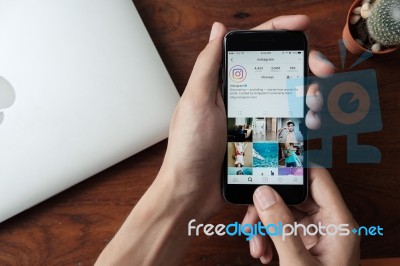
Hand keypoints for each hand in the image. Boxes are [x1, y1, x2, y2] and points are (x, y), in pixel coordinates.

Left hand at [159, 15, 334, 220]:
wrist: (192, 192)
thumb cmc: (189, 148)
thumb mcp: (196, 101)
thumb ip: (208, 65)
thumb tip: (218, 29)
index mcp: (223, 83)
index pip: (253, 48)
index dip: (278, 32)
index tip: (302, 26)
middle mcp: (239, 96)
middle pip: (278, 71)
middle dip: (304, 65)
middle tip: (323, 71)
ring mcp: (251, 118)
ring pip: (287, 96)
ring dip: (307, 93)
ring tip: (316, 101)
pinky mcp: (260, 139)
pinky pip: (287, 123)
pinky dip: (303, 119)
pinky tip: (311, 122)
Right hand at [242, 168, 359, 264]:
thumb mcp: (298, 263)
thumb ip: (280, 227)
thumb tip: (263, 194)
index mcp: (338, 222)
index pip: (317, 179)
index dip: (292, 170)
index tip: (266, 171)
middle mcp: (327, 224)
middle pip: (294, 195)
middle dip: (268, 205)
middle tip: (251, 216)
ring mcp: (315, 234)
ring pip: (283, 212)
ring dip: (264, 224)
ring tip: (255, 243)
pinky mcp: (303, 244)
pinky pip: (281, 228)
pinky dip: (267, 237)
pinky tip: (261, 252)